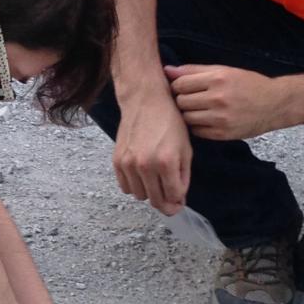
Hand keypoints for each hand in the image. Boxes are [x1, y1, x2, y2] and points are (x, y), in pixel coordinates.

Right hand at [113, 94, 192, 214]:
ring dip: (150, 193)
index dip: (178, 202)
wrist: (146, 101)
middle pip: (156, 201)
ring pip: (140, 196)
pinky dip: (135, 186)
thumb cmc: (170, 122)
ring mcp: (129, 164)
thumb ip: (183, 177)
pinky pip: (126, 187)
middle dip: (165, 203)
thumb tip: (178, 199)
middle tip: (170, 197)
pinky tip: (143, 176)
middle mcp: (145, 165)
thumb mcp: (186, 149)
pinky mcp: (117, 161)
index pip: (173, 197)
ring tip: (156, 181)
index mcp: (166, 162)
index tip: (179, 201)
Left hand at [166, 64, 281, 141]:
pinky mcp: (222, 134)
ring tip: (200, 109)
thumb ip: (193, 70)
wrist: (274, 104)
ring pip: (186, 118)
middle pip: (181, 101)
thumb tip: (167, 70)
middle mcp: (218, 99)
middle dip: (183, 100)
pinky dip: (197, 126)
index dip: (178, 86)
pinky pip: (196, 131)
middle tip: (193, 99)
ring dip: (189, 114)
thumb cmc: (248, 84)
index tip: (185, 87)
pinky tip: (207, 119)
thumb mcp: (224, 70)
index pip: (180, 84)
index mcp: (217, 79)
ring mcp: (220, 118)